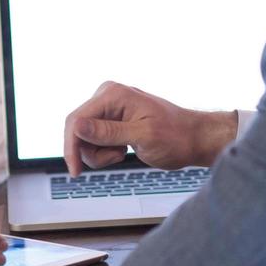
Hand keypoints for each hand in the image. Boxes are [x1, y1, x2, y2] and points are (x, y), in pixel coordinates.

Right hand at [62, 81, 237, 176]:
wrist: (193, 139)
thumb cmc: (176, 137)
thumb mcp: (142, 137)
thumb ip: (108, 132)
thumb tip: (77, 126)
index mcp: (113, 94)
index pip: (77, 120)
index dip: (72, 147)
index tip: (75, 172)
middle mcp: (108, 96)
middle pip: (78, 129)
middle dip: (92, 151)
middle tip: (115, 158)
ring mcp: (109, 108)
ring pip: (85, 138)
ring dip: (100, 154)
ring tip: (123, 153)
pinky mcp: (111, 119)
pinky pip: (95, 140)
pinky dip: (106, 152)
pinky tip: (124, 150)